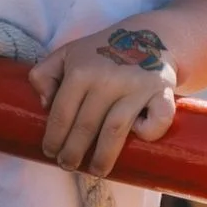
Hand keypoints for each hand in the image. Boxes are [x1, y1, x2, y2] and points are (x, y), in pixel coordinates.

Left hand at [27, 26, 178, 176]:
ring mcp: (136, 86)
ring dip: (104, 155)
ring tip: (96, 170)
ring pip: (116, 129)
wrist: (146, 36)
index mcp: (81, 71)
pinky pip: (159, 118)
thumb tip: (44, 103)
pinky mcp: (162, 91)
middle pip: (86, 126)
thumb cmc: (101, 52)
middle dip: (73, 152)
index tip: (50, 152)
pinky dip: (150, 131)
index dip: (53, 137)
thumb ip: (44, 74)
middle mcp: (108, 79)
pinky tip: (139, 137)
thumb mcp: (67, 54)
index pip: (61, 113)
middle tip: (68, 166)